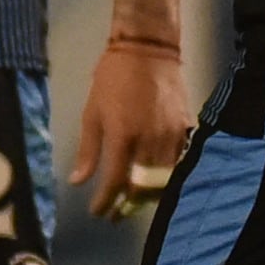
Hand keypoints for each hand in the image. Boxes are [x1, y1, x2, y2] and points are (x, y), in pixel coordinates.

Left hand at [72, 34, 192, 218]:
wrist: (148, 50)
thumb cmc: (112, 78)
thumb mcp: (92, 112)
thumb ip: (88, 150)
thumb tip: (78, 181)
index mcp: (123, 136)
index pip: (116, 181)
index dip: (106, 201)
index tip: (98, 212)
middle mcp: (150, 140)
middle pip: (143, 185)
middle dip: (128, 204)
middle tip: (117, 214)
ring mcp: (171, 134)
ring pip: (164, 176)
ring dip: (149, 193)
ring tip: (136, 200)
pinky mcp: (185, 126)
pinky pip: (179, 159)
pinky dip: (168, 173)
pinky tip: (158, 178)